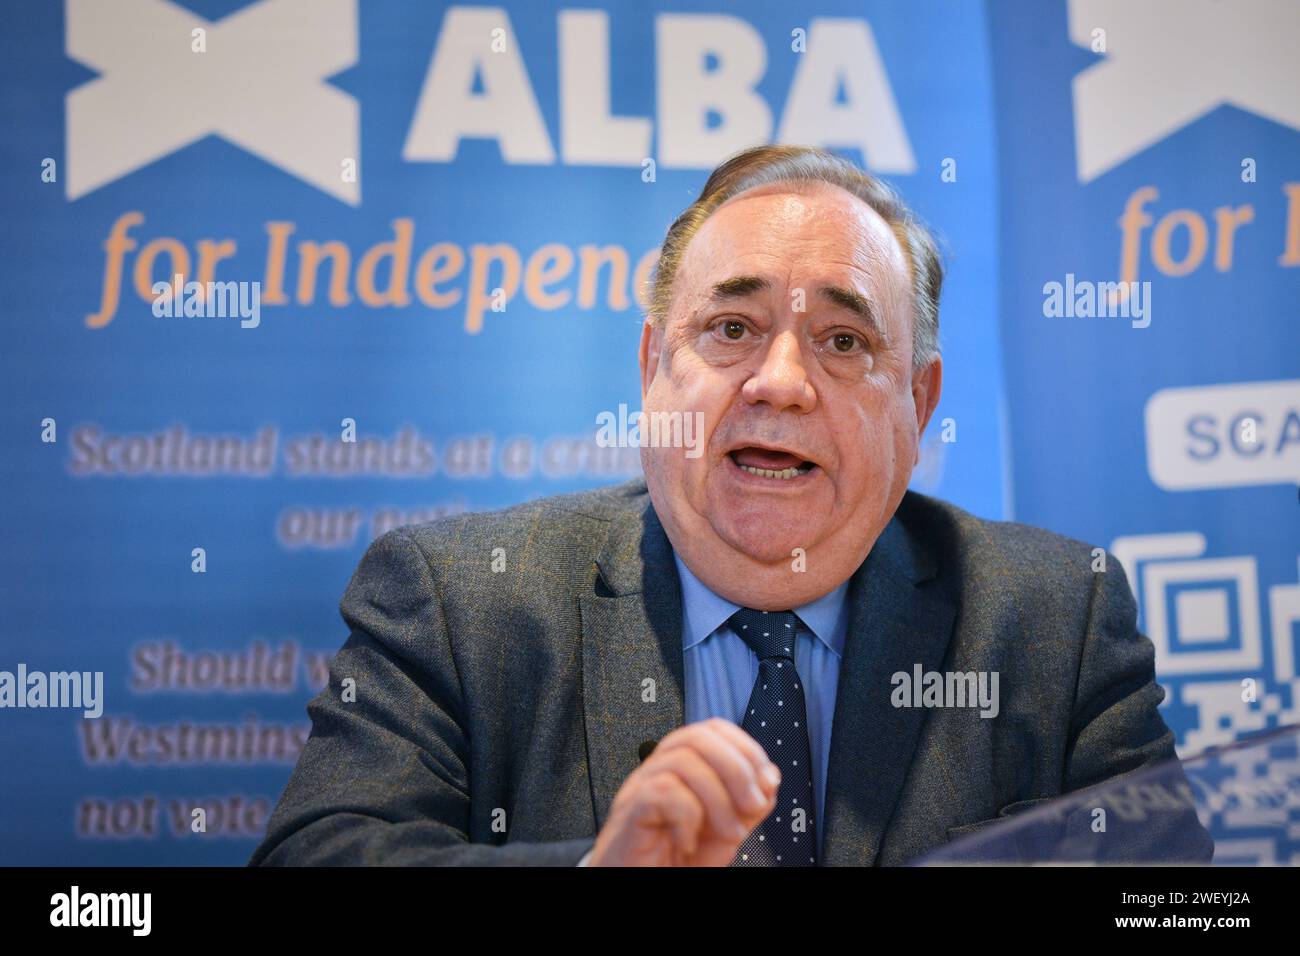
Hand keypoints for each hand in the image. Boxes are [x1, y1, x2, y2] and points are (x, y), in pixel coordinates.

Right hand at [587, 717, 779, 865]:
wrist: (638, 884)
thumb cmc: (675, 861)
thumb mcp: (724, 830)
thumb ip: (747, 804)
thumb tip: (769, 777)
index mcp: (682, 767)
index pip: (713, 729)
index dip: (746, 748)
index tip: (766, 782)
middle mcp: (658, 769)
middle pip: (698, 737)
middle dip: (737, 769)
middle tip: (753, 806)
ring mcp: (640, 787)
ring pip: (683, 762)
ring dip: (719, 801)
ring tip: (727, 833)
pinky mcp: (630, 811)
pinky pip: (662, 792)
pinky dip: (687, 818)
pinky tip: (687, 842)